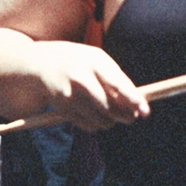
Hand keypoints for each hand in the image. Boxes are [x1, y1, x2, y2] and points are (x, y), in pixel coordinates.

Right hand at [31, 42, 151, 131]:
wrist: (40, 62)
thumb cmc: (78, 60)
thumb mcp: (96, 59)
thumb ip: (115, 78)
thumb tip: (136, 103)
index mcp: (94, 61)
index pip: (118, 84)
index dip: (134, 100)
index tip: (146, 111)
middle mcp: (80, 77)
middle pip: (109, 107)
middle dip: (125, 116)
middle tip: (133, 117)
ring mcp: (69, 94)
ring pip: (100, 120)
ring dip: (111, 122)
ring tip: (112, 115)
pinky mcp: (61, 108)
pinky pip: (88, 125)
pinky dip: (97, 125)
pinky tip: (96, 115)